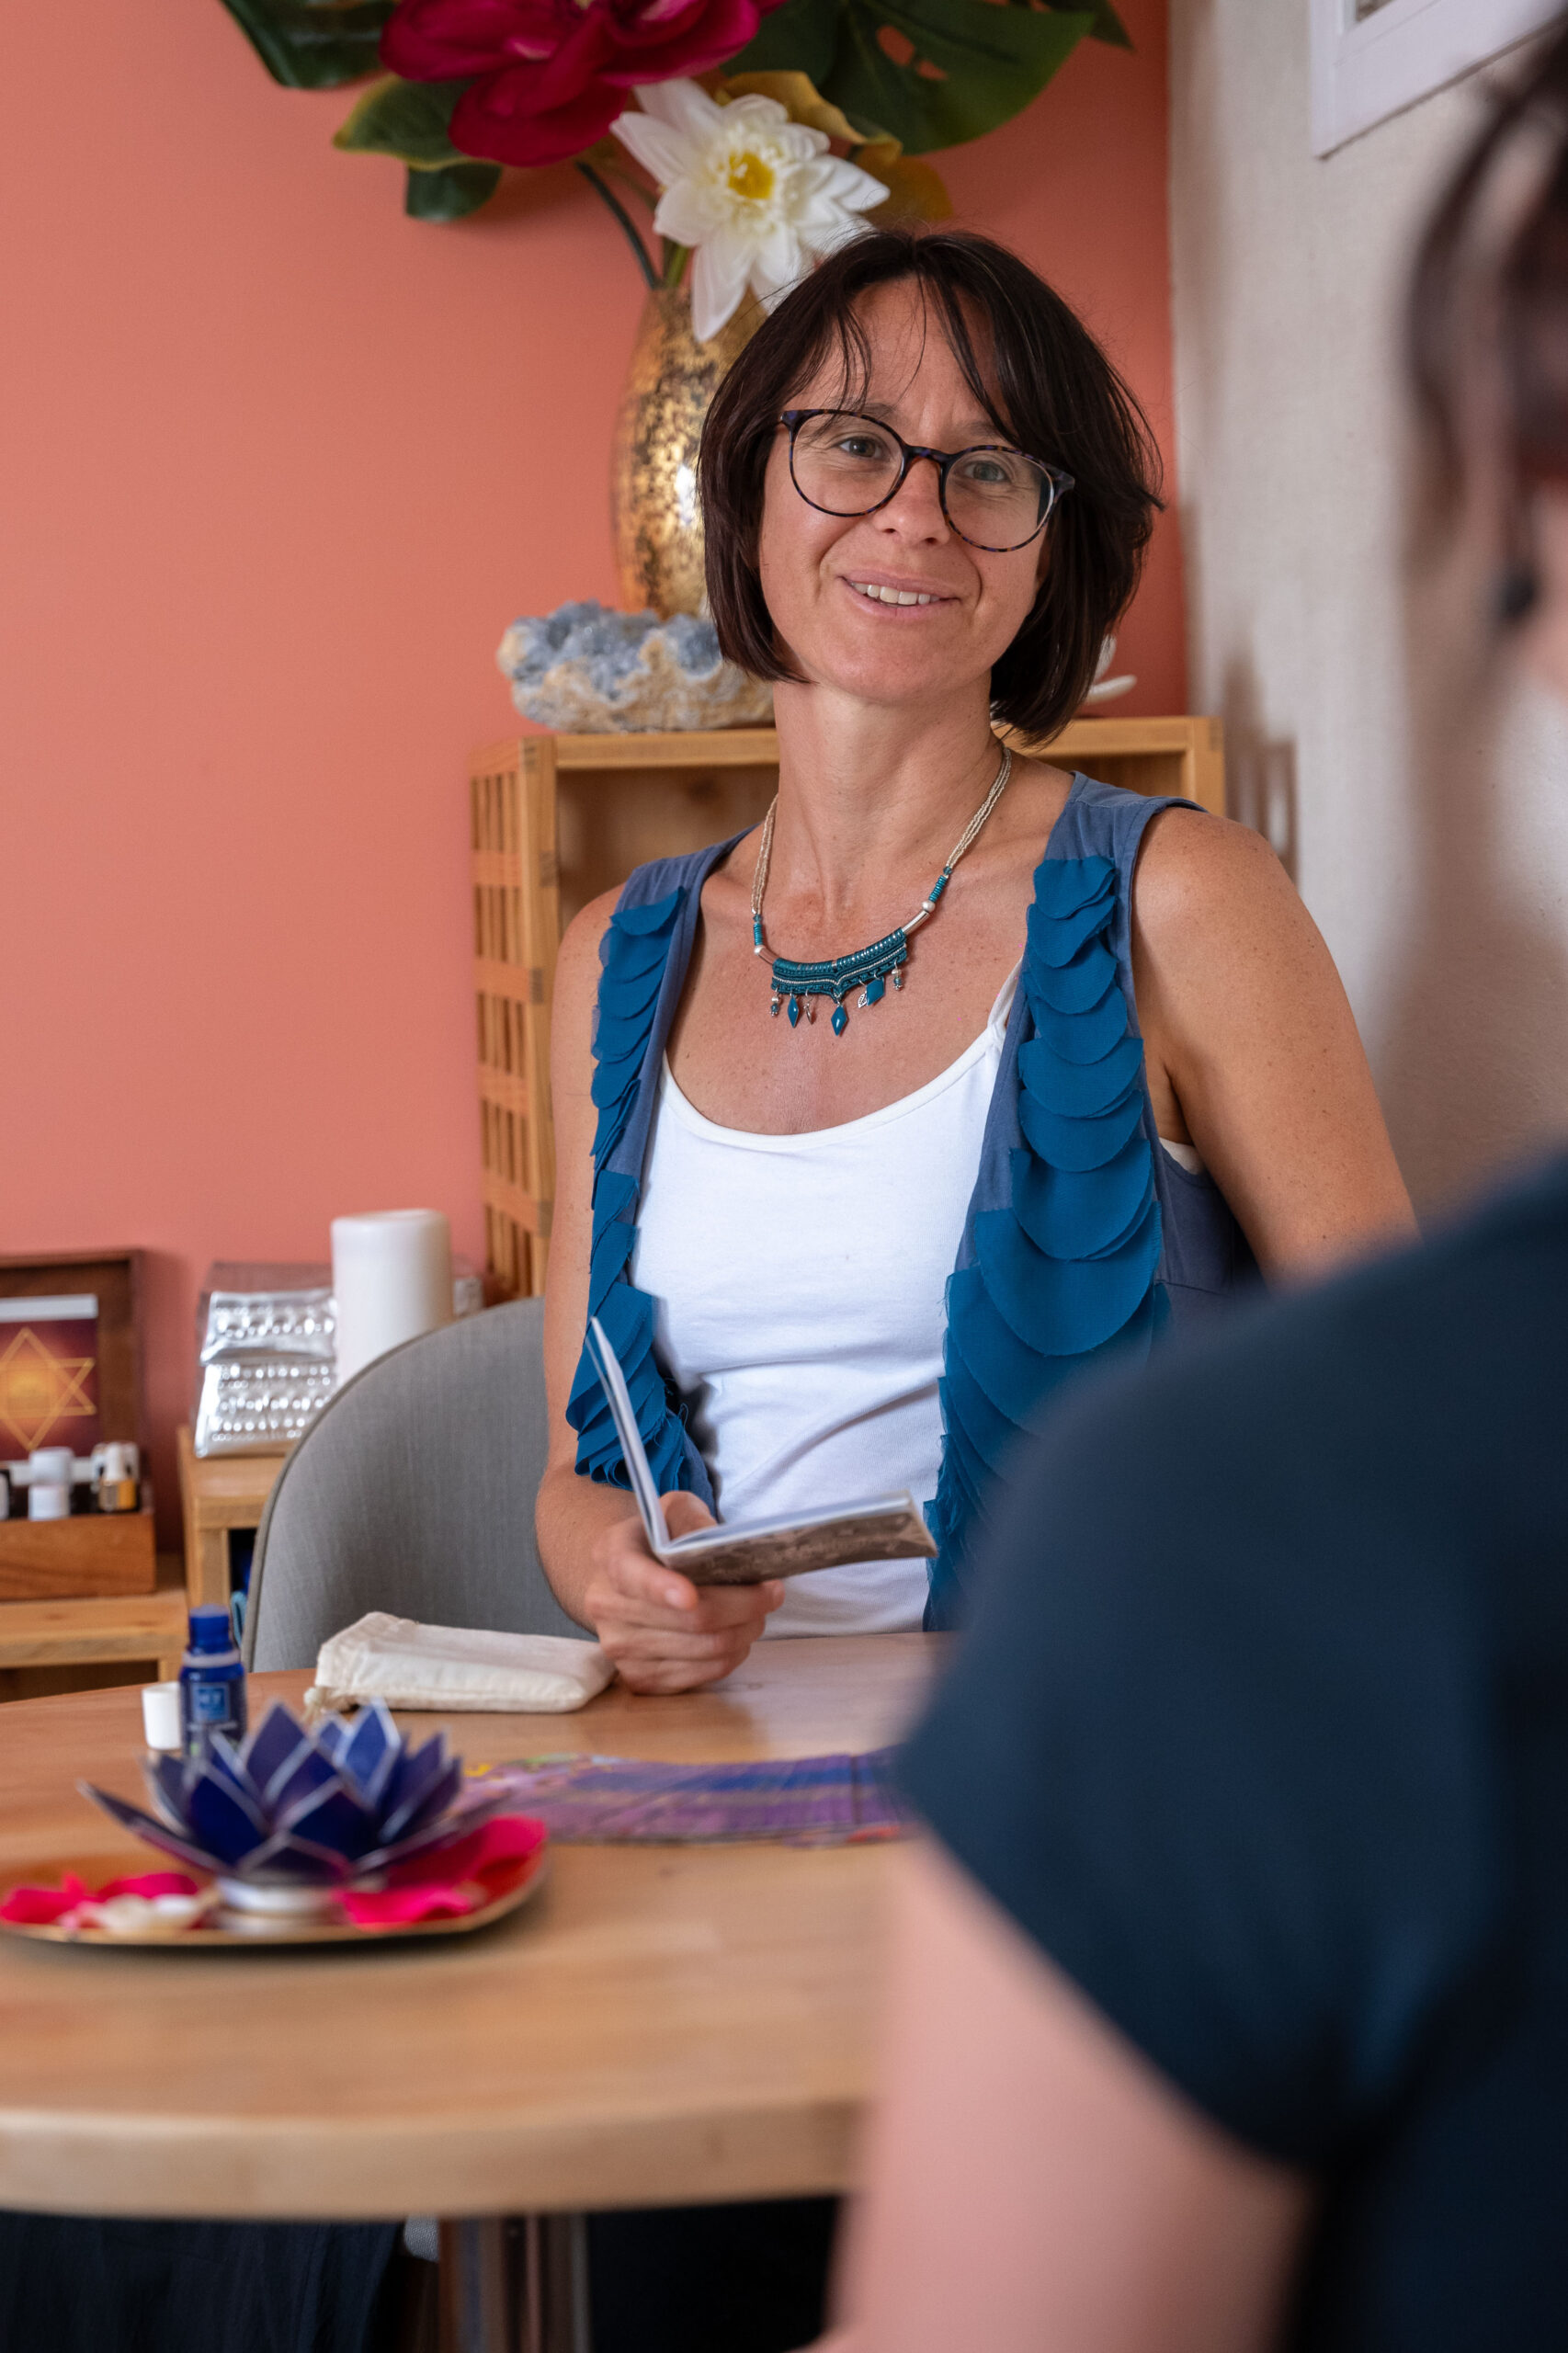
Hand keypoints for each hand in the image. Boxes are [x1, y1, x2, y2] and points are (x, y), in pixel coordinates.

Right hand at [584, 1492, 784, 1693]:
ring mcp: (619, 1647)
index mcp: (611, 1555)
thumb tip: (716, 1547)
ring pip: (703, 1650)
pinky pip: (699, 1676)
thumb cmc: (659, 1539)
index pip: (635, 1576)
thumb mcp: (674, 1511)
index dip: (663, 1589)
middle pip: (689, 1619)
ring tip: (758, 1613)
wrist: (629, 1576)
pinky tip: (736, 1637)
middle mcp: (606, 1605)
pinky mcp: (639, 1678)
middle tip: (772, 1592)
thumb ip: (693, 1520)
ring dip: (744, 1632)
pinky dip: (730, 1657)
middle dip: (744, 1606)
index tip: (691, 1596)